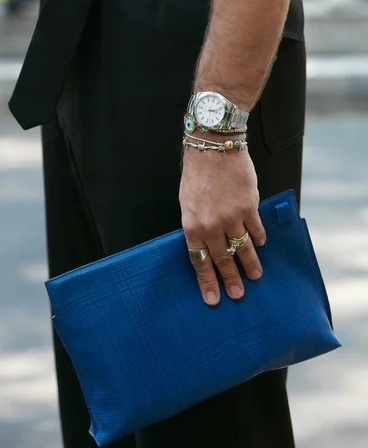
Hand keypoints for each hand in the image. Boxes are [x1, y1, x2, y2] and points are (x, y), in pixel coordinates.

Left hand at [179, 143, 265, 305]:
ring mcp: (232, 217)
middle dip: (230, 280)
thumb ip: (197, 226)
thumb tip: (206, 245)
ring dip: (249, 264)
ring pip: (242, 248)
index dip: (207, 281)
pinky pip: (256, 229)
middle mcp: (212, 226)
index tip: (213, 298)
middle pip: (223, 259)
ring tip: (255, 277)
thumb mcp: (186, 203)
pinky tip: (260, 245)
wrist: (213, 148)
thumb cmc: (196, 175)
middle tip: (238, 295)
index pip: (200, 261)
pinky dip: (259, 238)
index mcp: (192, 226)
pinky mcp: (249, 206)